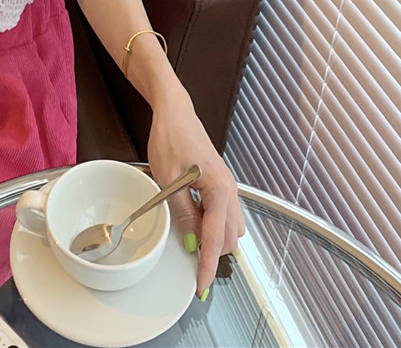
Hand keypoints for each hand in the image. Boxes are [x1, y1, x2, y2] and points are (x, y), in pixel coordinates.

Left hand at [147, 91, 244, 299]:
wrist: (175, 113)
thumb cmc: (171, 138)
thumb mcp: (170, 179)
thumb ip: (184, 213)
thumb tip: (192, 242)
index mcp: (220, 190)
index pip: (215, 240)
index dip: (207, 266)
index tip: (200, 286)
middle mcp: (231, 191)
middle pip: (228, 239)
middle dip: (210, 252)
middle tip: (186, 257)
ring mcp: (229, 187)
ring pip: (230, 229)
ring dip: (213, 239)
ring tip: (188, 236)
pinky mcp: (222, 184)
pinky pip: (225, 214)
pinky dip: (213, 225)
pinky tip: (195, 220)